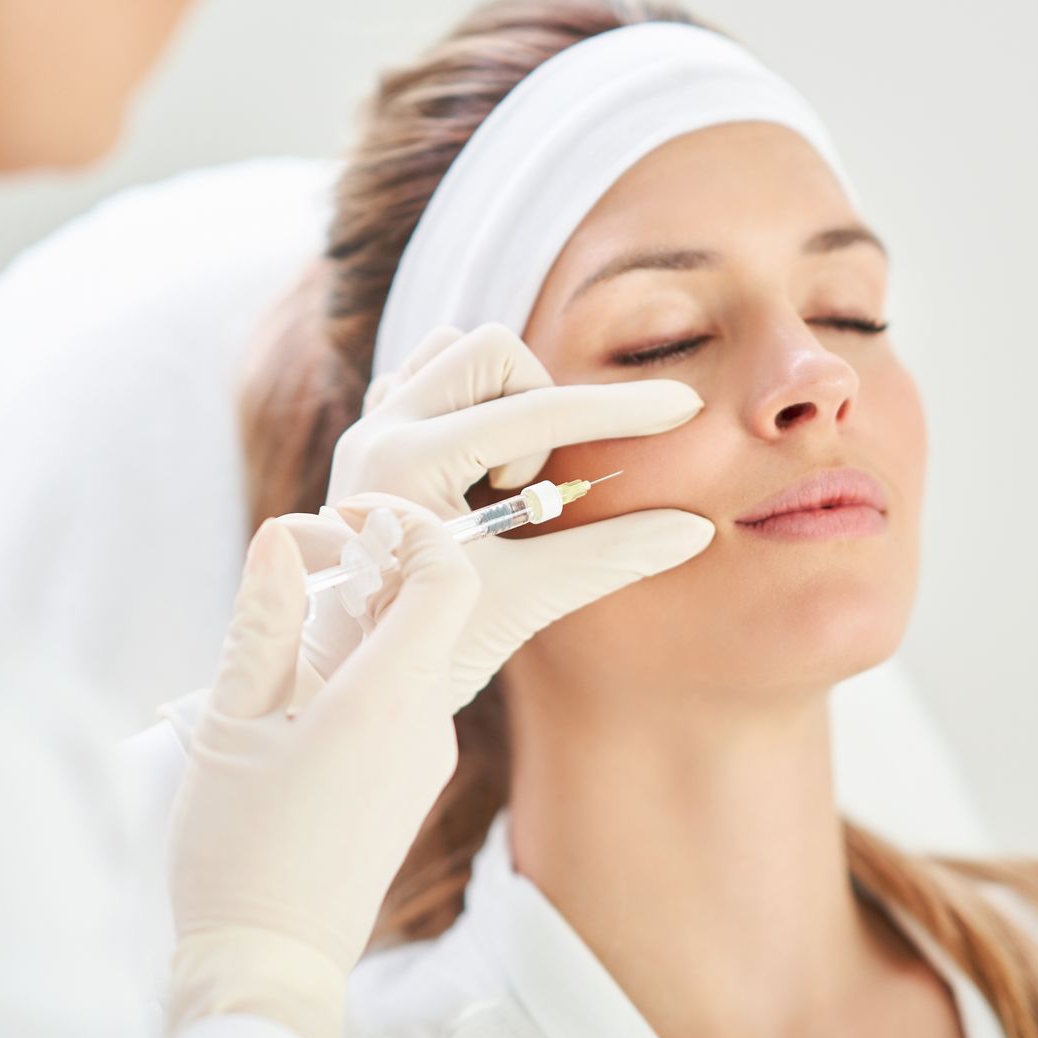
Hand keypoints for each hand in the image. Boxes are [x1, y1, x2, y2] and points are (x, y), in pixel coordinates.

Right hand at [162, 504, 476, 1037]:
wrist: (270, 970)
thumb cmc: (237, 853)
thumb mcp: (231, 726)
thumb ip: (262, 624)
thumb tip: (282, 537)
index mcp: (386, 701)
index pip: (445, 576)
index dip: (407, 525)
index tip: (345, 515)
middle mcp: (426, 724)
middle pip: (430, 607)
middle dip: (372, 564)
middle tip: (296, 560)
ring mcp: (426, 756)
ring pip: (411, 651)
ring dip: (359, 617)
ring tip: (281, 625)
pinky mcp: (411, 781)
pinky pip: (399, 696)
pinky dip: (359, 666)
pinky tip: (294, 690)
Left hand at [298, 322, 715, 704]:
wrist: (343, 686)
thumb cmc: (425, 650)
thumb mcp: (523, 601)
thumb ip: (609, 556)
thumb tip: (694, 530)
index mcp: (409, 463)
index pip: (536, 410)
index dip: (621, 409)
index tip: (683, 406)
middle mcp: (378, 430)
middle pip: (489, 350)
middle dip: (539, 405)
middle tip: (534, 487)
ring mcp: (368, 432)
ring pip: (452, 354)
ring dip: (502, 400)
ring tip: (504, 484)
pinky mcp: (370, 444)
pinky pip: (426, 381)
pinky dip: (470, 409)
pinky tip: (479, 474)